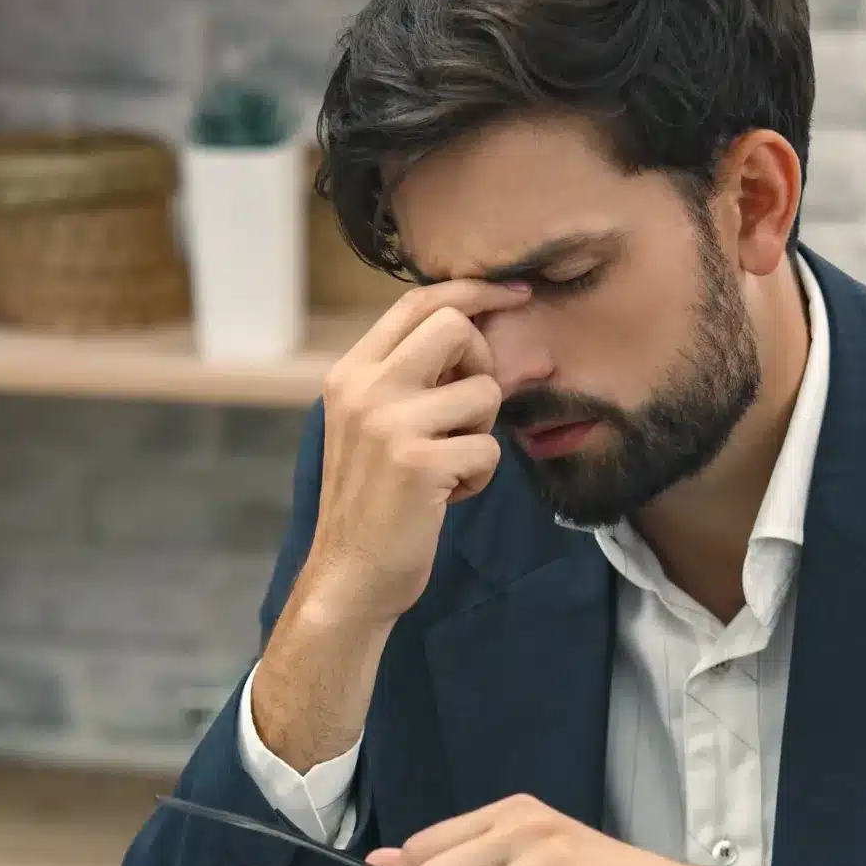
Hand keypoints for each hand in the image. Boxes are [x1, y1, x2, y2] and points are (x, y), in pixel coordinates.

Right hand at [298, 279, 531, 621]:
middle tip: (471, 407)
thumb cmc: (377, 503)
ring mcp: (388, 423)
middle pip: (454, 325)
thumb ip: (414, 381)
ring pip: (483, 391)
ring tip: (450, 465)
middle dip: (482, 361)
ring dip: (482, 432)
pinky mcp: (417, 463)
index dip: (473, 289)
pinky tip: (448, 495)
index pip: (416, 302)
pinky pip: (489, 447)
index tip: (516, 293)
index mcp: (350, 374)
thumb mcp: (377, 427)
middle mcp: (364, 389)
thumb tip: (495, 338)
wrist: (349, 576)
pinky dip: (480, 475)